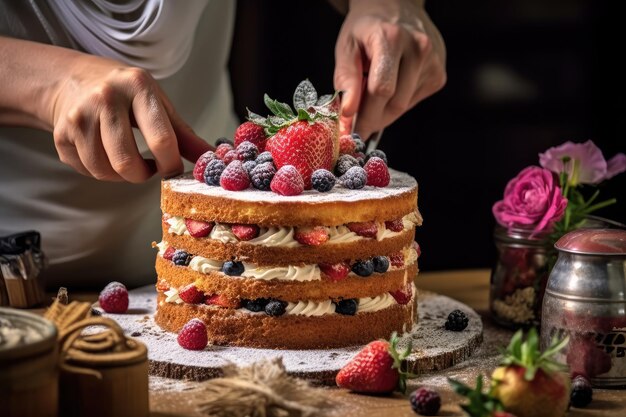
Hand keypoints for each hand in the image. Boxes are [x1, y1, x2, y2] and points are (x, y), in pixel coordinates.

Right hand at [50, 54, 210, 181]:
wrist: (73, 79)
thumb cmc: (127, 94)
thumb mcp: (158, 103)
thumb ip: (184, 134)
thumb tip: (211, 159)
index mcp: (137, 86)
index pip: (161, 139)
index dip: (170, 164)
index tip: (173, 170)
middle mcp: (104, 98)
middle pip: (127, 163)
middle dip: (142, 175)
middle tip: (148, 167)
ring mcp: (78, 117)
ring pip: (105, 172)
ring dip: (122, 176)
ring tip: (129, 159)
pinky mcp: (61, 134)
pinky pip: (88, 170)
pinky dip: (102, 171)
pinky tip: (107, 154)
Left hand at [334, 0, 445, 138]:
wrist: (396, 7)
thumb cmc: (367, 28)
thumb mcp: (347, 47)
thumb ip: (346, 80)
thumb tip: (348, 113)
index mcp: (392, 38)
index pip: (381, 90)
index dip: (365, 116)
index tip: (351, 132)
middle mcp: (419, 48)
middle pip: (394, 103)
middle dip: (372, 119)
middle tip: (356, 122)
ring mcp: (433, 62)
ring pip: (403, 107)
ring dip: (383, 111)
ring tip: (372, 92)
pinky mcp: (439, 74)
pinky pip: (413, 102)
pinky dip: (397, 102)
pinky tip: (391, 85)